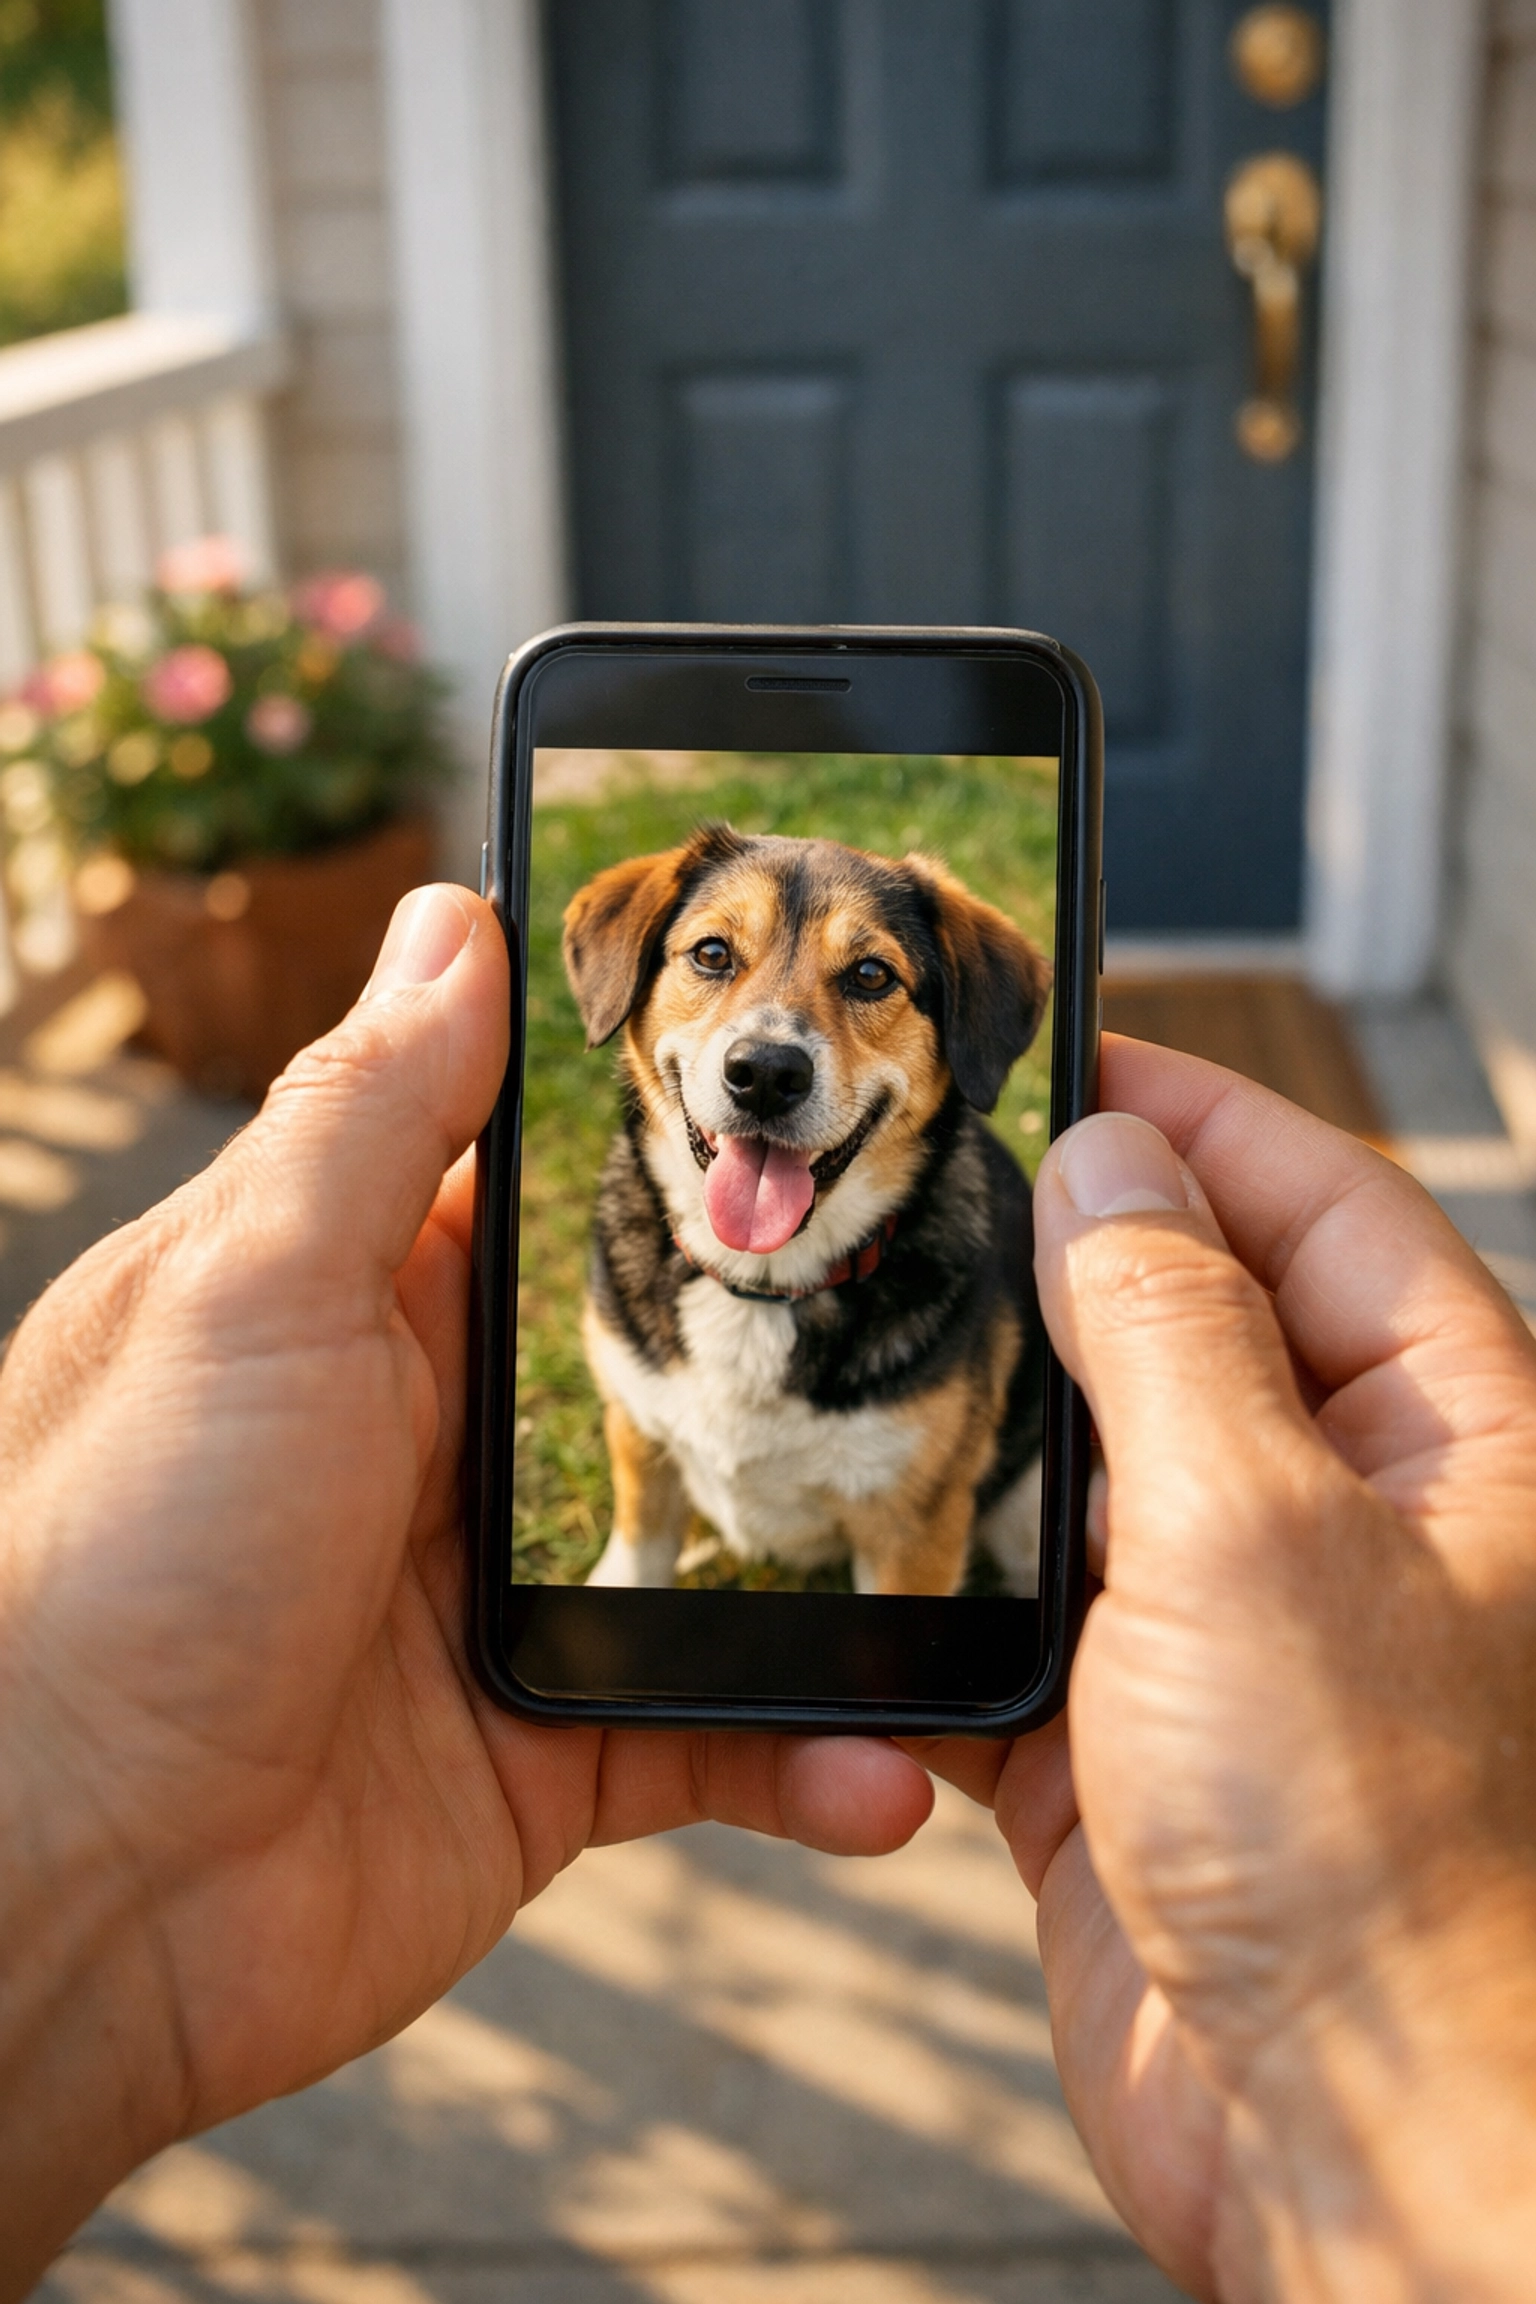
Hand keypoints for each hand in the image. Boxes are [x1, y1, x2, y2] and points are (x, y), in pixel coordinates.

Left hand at [0, 884, 931, 2297]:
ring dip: (830, 1563)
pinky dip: (805, 1753)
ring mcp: (496, 1600)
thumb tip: (457, 915)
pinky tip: (886, 1766)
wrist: (59, 1899)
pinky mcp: (543, 1754)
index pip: (540, 1189)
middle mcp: (434, 1441)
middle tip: (968, 1339)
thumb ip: (372, 1113)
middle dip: (787, 1361)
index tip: (812, 1120)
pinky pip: (711, 1734)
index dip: (675, 1149)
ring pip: (711, 1547)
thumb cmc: (111, 1555)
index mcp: (359, 1305)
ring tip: (971, 1565)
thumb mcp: (248, 1289)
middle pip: (657, 1364)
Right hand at [918, 1037, 1535, 2299]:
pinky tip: (863, 1544)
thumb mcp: (1257, 1523)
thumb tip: (1107, 1165)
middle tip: (928, 1185)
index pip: (1317, 1203)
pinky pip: (1022, 1609)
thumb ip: (1167, 1326)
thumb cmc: (1375, 1845)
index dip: (1193, 1115)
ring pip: (1093, 1459)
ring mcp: (1235, 1621)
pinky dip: (944, 1579)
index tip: (1065, 1053)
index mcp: (1449, 1430)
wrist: (1356, 2147)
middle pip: (1194, 1316)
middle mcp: (1349, 1508)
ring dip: (992, 1416)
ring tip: (871, 1335)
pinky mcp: (1132, 1732)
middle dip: (1064, 1255)